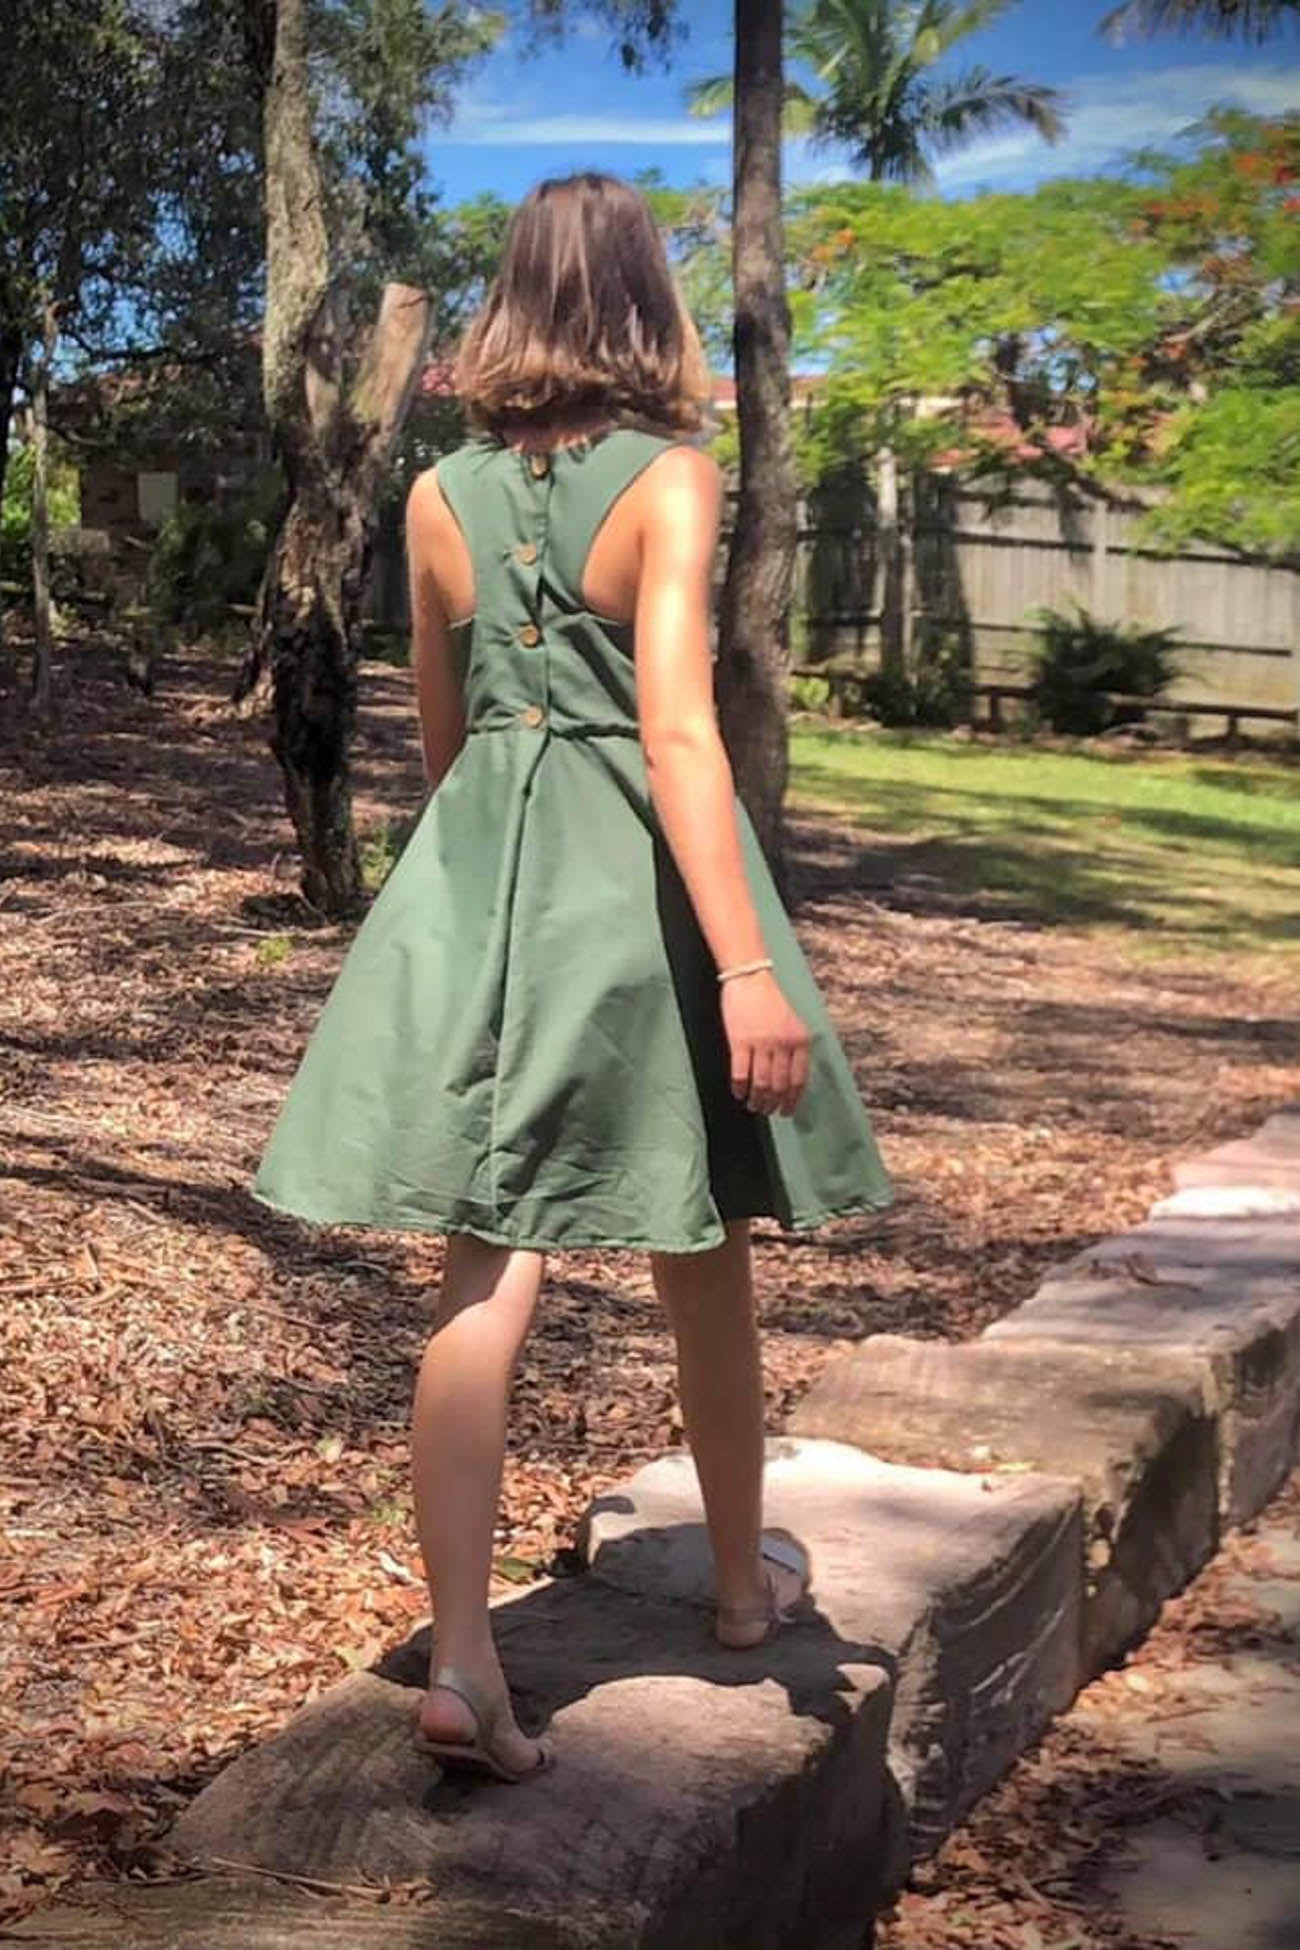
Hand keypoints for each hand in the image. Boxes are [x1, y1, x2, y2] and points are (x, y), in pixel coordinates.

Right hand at [720, 970, 811, 1117]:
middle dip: (773, 1104)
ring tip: (753, 1106)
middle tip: (766, 1110)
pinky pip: (740, 1073)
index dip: (793, 1100)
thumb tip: (790, 1081)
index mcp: (799, 1040)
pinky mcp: (739, 1042)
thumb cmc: (770, 1001)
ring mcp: (761, 1043)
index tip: (787, 1111)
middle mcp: (783, 1044)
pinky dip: (739, 1088)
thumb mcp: (793, 1024)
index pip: (799, 1080)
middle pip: (779, 1085)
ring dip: (757, 1100)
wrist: (750, 979)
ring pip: (760, 1083)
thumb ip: (794, 1049)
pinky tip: (738, 1093)